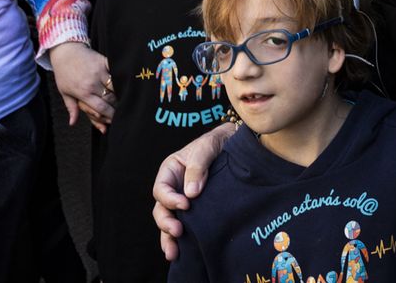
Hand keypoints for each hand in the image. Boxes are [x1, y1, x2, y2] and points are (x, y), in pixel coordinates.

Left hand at [49, 41, 114, 132]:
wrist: (65, 52)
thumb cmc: (63, 73)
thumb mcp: (64, 92)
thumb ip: (71, 108)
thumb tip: (73, 123)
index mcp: (83, 92)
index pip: (101, 108)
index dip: (110, 115)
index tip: (115, 119)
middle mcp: (93, 83)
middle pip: (111, 99)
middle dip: (117, 106)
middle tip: (120, 110)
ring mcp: (100, 71)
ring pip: (116, 87)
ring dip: (120, 94)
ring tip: (123, 98)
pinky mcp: (104, 61)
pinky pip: (116, 72)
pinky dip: (121, 78)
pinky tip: (125, 83)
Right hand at [153, 123, 236, 259]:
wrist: (234, 144)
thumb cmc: (217, 142)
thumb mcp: (206, 147)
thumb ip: (197, 167)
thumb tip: (191, 193)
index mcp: (170, 171)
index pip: (161, 189)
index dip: (170, 199)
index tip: (186, 205)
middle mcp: (173, 188)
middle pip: (161, 209)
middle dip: (166, 223)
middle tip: (178, 232)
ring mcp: (183, 200)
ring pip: (169, 221)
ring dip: (169, 237)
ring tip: (173, 253)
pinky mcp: (195, 210)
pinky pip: (183, 225)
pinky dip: (180, 239)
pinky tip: (181, 252)